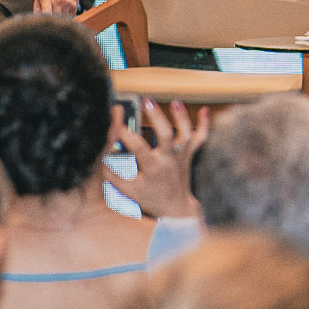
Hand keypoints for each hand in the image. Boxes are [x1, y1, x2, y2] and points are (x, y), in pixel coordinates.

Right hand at [107, 98, 209, 218]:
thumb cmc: (149, 198)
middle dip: (157, 117)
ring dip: (181, 117)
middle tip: (147, 102)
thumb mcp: (127, 190)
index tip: (119, 127)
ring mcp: (182, 156)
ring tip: (174, 102)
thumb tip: (103, 155)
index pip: (140, 150)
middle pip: (167, 136)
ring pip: (187, 134)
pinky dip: (204, 124)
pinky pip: (201, 138)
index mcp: (153, 169)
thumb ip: (113, 173)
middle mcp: (170, 160)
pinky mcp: (190, 154)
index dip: (129, 138)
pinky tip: (204, 110)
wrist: (176, 207)